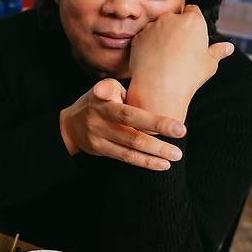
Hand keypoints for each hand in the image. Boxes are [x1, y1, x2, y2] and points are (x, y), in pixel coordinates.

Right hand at [59, 78, 186, 170]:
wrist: (69, 124)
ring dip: (155, 154)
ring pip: (130, 150)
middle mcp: (100, 122)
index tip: (179, 127)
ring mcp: (99, 138)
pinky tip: (161, 164)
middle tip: (182, 141)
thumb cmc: (97, 101)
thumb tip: (129, 87)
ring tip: (175, 156)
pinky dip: (144, 162)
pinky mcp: (100, 150)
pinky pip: (125, 158)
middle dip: (159, 141)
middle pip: (133, 135)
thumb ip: (118, 88)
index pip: (131, 114)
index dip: (155, 121)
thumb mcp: (103, 88)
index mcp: (104, 104)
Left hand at [127, 5, 233, 120]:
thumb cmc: (188, 76)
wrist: (159, 88)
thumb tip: (228, 48)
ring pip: (158, 27)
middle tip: (179, 50)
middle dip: (176, 28)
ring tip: (165, 58)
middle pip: (174, 18)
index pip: (193, 10)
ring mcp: (152, 27)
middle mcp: (171, 18)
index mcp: (193, 21)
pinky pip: (144, 38)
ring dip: (161, 36)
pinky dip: (148, 45)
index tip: (192, 35)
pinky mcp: (138, 37)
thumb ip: (218, 51)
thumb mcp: (209, 64)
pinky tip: (153, 60)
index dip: (193, 22)